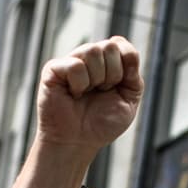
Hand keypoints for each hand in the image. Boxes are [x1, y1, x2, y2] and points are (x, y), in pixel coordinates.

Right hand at [36, 36, 142, 154]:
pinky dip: (79, 85)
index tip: (118, 86)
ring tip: (86, 94)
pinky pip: (75, 65)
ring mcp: (70, 61)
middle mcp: (88, 58)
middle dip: (112, 75)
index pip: (121, 44)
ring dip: (96, 80)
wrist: (78, 142)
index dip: (126, 64)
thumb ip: (133, 74)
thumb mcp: (129, 100)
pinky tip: (73, 95)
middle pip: (110, 46)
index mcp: (107, 62)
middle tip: (101, 92)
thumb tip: (123, 48)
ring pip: (93, 51)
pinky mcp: (53, 69)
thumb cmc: (101, 124)